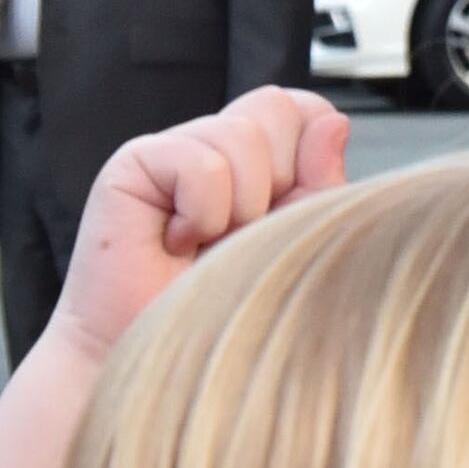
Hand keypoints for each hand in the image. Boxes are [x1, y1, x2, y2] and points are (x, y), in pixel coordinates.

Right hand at [48, 86, 351, 362]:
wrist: (165, 361)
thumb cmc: (228, 310)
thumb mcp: (294, 241)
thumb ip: (320, 184)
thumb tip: (335, 121)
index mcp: (256, 158)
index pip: (303, 108)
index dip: (311, 148)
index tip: (289, 209)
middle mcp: (213, 145)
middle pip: (277, 107)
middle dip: (278, 181)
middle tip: (241, 234)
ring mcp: (172, 150)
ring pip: (242, 135)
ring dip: (240, 208)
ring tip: (207, 246)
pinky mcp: (133, 164)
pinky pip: (202, 164)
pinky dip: (203, 215)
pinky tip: (176, 245)